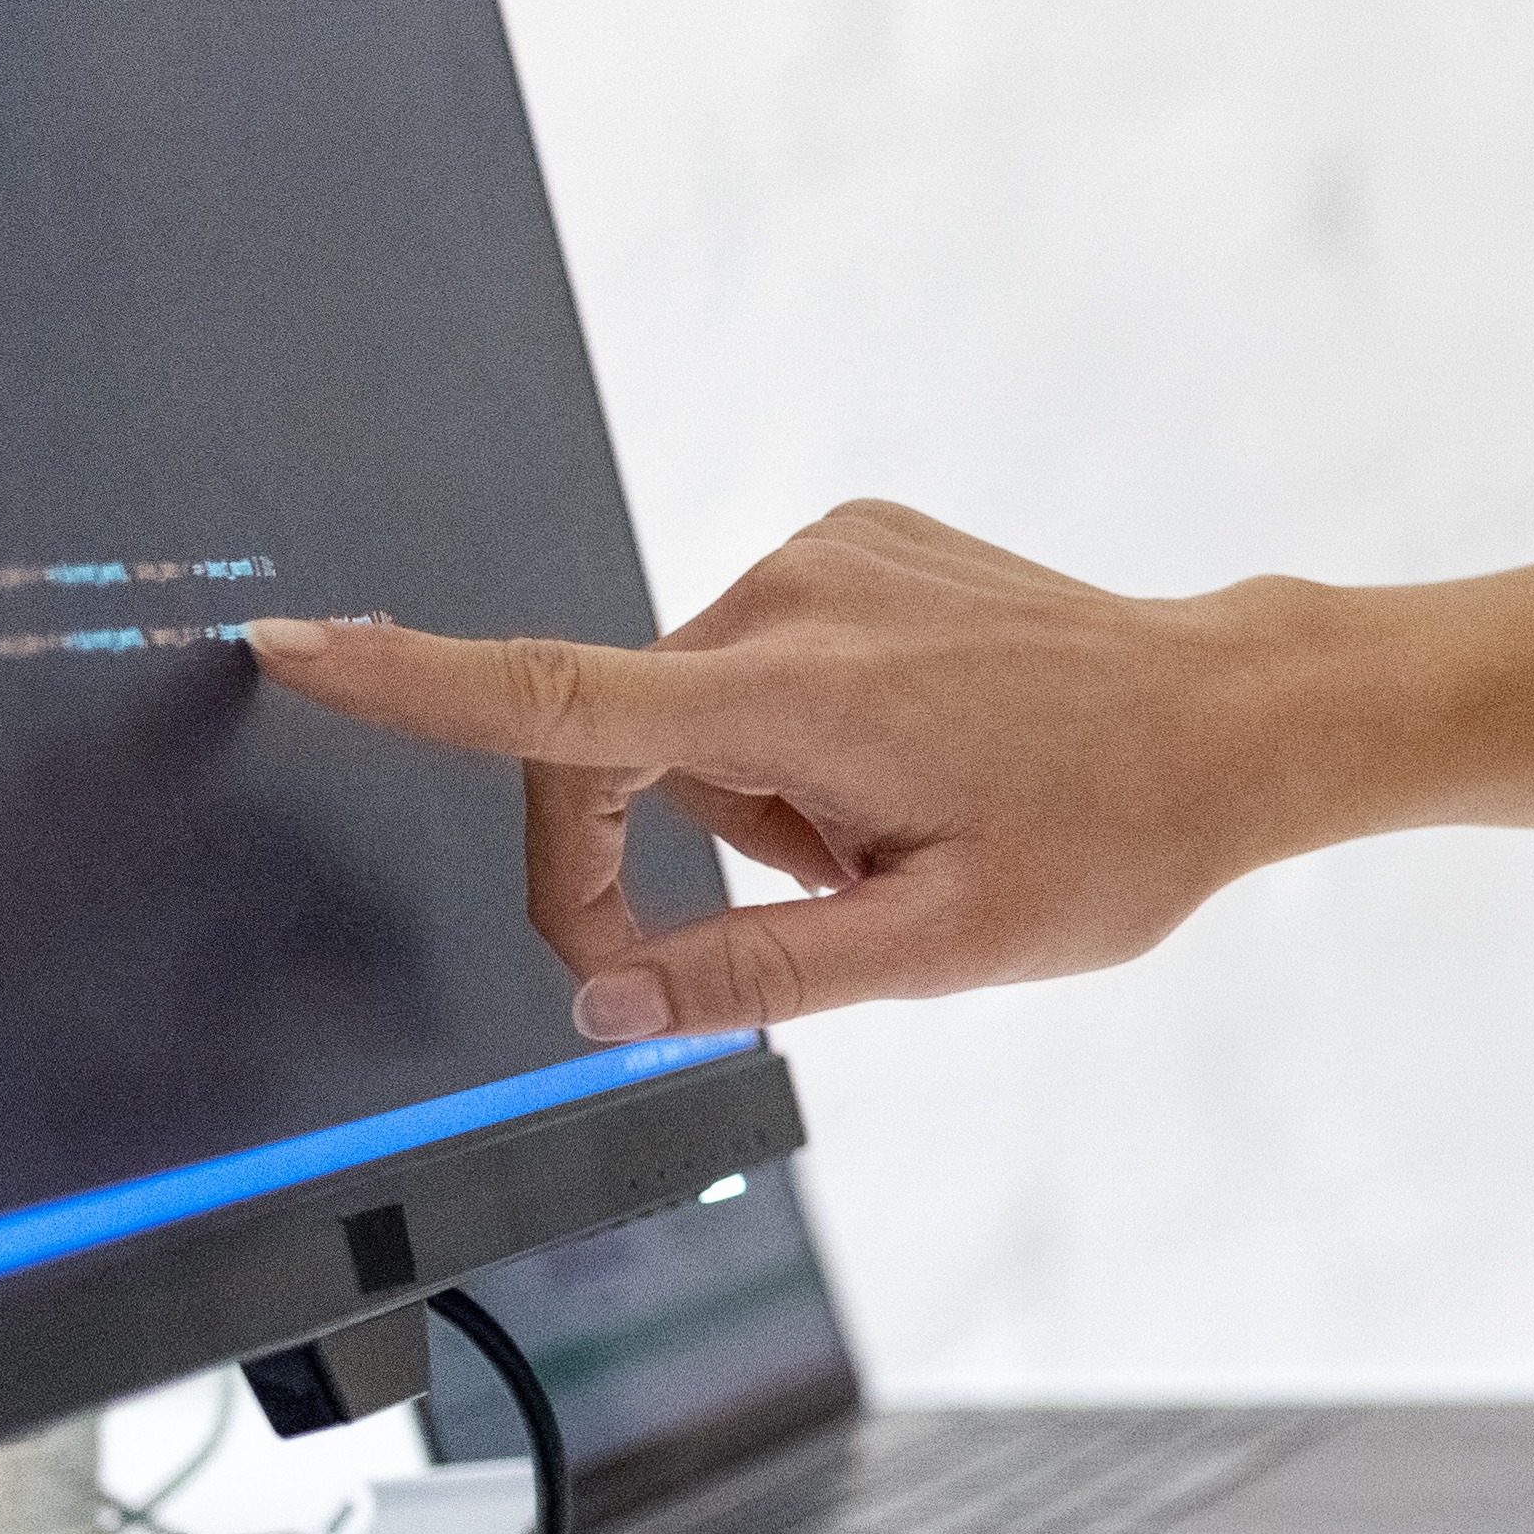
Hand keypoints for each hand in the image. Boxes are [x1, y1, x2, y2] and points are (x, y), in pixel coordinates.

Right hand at [249, 501, 1375, 1039]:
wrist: (1234, 718)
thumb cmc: (1108, 837)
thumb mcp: (933, 948)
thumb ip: (749, 974)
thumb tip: (601, 995)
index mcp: (797, 696)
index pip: (561, 696)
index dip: (416, 684)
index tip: (299, 648)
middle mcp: (793, 596)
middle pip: (619, 741)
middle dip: (670, 847)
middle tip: (823, 905)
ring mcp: (828, 552)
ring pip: (698, 712)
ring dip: (761, 796)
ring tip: (906, 822)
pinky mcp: (858, 538)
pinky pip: (761, 658)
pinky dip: (801, 729)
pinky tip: (919, 755)